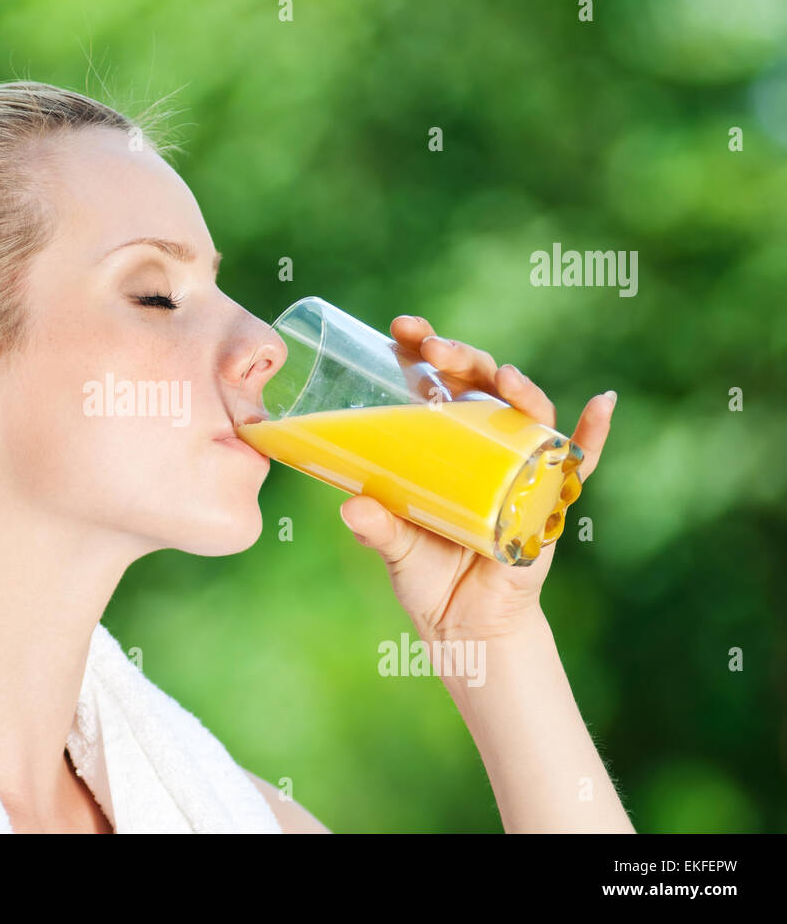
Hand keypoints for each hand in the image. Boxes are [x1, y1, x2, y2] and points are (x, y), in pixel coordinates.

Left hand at [339, 315, 615, 641]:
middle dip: (461, 357)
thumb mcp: (396, 548)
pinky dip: (592, 434)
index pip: (435, 382)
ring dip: (518, 387)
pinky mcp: (551, 500)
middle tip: (433, 347)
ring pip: (526, 412)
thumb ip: (377, 528)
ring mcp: (521, 467)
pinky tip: (602, 405)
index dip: (424, 350)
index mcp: (441, 443)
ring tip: (501, 376)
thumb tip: (351, 506)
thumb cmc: (428, 578)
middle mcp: (483, 445)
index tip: (402, 327)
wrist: (467, 627)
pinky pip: (580, 462)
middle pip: (480, 385)